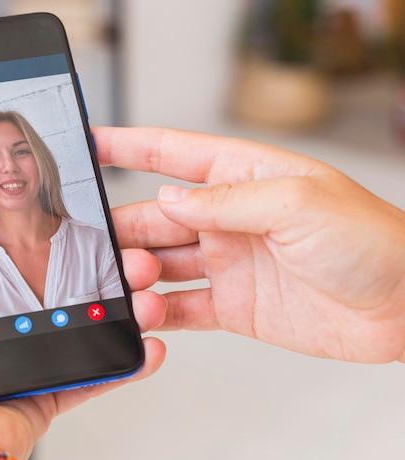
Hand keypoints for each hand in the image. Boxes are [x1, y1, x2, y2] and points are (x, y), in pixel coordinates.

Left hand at [0, 168, 166, 459]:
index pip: (13, 247)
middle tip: (131, 255)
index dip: (48, 230)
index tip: (81, 212)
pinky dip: (122, 361)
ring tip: (147, 296)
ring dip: (122, 308)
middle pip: (59, 283)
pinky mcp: (45, 389)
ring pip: (83, 323)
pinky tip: (147, 345)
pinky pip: (93, 371)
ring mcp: (25, 356)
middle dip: (102, 266)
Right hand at [95, 126, 404, 363]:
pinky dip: (159, 314)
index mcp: (243, 177)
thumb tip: (168, 197)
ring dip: (138, 275)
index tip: (90, 142)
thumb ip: (226, 200)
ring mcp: (227, 263)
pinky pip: (183, 308)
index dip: (127, 146)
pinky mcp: (233, 305)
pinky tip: (144, 317)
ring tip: (132, 286)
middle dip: (124, 229)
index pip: (172, 154)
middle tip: (98, 245)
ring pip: (162, 264)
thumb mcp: (296, 203)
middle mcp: (228, 218)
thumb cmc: (370, 240)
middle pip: (155, 217)